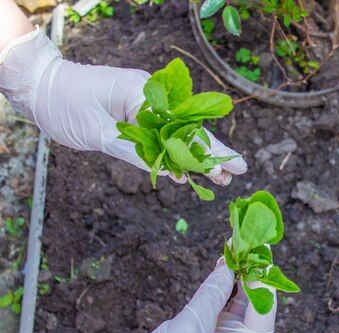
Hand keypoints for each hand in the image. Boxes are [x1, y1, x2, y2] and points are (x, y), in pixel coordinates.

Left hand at [0, 27, 245, 183]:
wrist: (39, 87)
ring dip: (195, 157)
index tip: (236, 165)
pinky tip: (187, 171)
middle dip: (211, 154)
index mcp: (145, 93)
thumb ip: (136, 151)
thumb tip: (172, 172)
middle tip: (234, 175)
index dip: (213, 149)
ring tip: (217, 178)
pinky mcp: (134, 117)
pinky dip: (173, 155)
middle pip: (188, 130)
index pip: (187, 126)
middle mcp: (150, 98)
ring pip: (176, 135)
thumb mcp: (99, 131)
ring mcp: (143, 107)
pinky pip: (159, 137)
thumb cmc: (64, 103)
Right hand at [80, 259, 275, 332]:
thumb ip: (212, 293)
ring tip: (233, 248)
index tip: (259, 249)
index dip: (262, 276)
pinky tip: (221, 267)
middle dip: (249, 273)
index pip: (265, 307)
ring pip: (239, 303)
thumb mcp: (190, 326)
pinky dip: (221, 289)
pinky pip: (223, 309)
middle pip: (255, 303)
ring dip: (235, 277)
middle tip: (247, 242)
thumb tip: (228, 266)